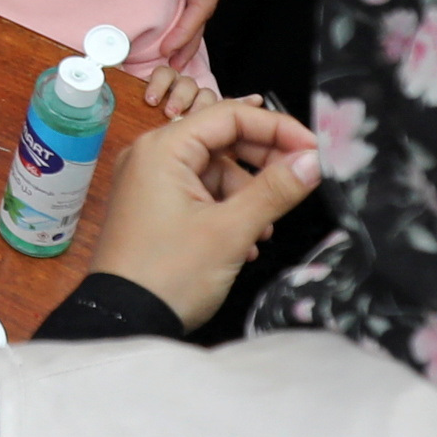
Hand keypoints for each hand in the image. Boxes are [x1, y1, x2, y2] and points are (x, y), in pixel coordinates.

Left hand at [71, 92, 323, 325]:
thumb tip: (313, 161)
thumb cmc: (167, 276)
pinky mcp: (154, 206)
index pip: (230, 115)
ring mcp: (150, 181)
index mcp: (163, 149)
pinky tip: (245, 241)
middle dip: (264, 162)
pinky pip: (200, 192)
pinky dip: (227, 209)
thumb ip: (274, 190)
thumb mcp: (230, 231)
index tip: (313, 149)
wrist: (123, 321)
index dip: (277, 127)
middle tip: (299, 181)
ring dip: (248, 195)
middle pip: (222, 139)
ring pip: (215, 170)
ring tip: (264, 229)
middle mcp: (151, 156)